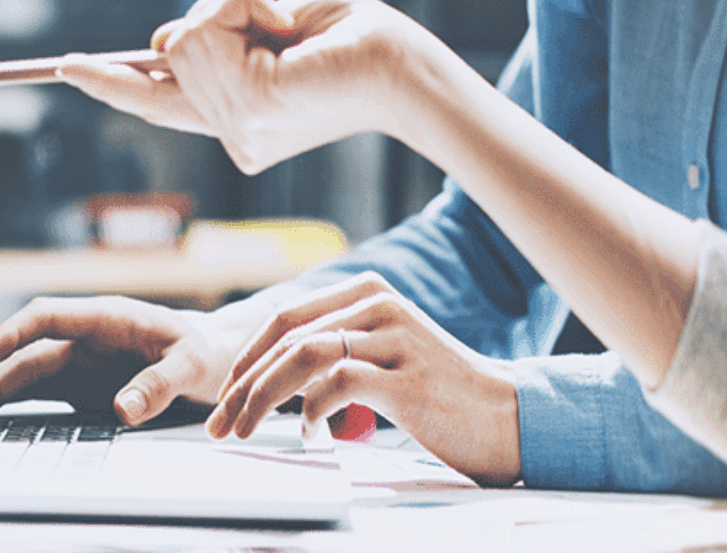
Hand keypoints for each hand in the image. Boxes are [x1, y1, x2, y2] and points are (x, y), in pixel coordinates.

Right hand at [0, 296, 252, 426]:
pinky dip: (7, 399)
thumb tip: (124, 408)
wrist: (218, 358)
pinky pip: (38, 390)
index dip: (14, 333)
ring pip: (26, 371)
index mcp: (110, 317)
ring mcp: (80, 360)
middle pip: (29, 351)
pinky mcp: (81, 384)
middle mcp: (87, 336)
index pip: (51, 317)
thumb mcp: (194, 365)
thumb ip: (160, 384)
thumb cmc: (208, 353)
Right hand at [56, 0, 438, 174]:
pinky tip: (283, 30)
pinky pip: (204, 29)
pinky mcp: (247, 104)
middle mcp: (233, 134)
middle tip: (277, 27)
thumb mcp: (270, 32)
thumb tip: (167, 40)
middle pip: (166, 60)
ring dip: (232, 8)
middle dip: (211, 18)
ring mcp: (236, 127)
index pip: (162, 105)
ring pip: (180, 40)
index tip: (66, 67)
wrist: (400, 64)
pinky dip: (243, 4)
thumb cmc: (350, 41)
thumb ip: (219, 41)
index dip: (113, 84)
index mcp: (240, 122)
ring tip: (285, 30)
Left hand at [206, 272, 522, 486]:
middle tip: (220, 422)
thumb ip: (337, 349)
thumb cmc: (438, 393)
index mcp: (369, 292)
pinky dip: (311, 412)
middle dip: (241, 382)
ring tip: (246, 430)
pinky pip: (337, 384)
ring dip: (261, 397)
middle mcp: (379, 304)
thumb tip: (272, 374)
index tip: (224, 397)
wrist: (506, 416)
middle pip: (284, 336)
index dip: (245, 358)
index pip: (284, 318)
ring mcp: (394, 337)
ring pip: (302, 357)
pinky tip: (310, 434)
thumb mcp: (384, 354)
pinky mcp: (406, 376)